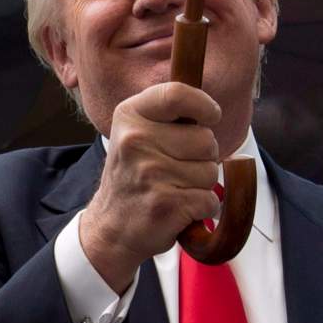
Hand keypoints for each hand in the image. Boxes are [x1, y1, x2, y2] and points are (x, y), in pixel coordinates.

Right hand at [79, 81, 221, 292]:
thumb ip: (169, 115)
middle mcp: (136, 140)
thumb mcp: (138, 132)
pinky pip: (210, 199)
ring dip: (201, 185)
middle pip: (206, 139)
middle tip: (177, 169)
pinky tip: (180, 209)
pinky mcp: (164, 204)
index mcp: (130, 115)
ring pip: (210, 172)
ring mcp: (149, 173)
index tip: (211, 116)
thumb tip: (211, 107)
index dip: (204, 105)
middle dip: (203, 157)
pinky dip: (203, 208)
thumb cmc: (134, 177)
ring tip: (175, 190)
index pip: (177, 94)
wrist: (111, 228)